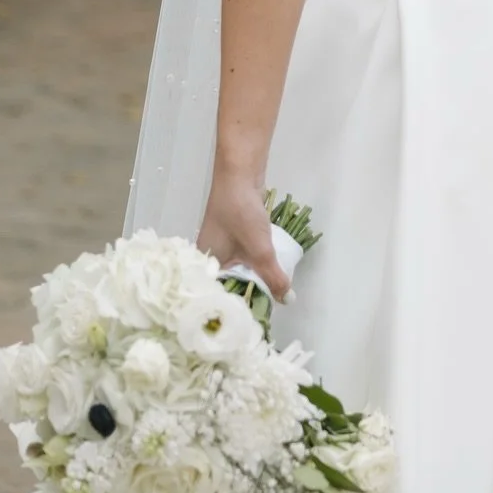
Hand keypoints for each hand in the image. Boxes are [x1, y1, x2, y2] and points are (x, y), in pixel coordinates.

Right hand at [198, 173, 290, 300]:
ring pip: (239, 269)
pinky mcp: (232, 234)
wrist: (240, 174)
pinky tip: (268, 269)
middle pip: (230, 284)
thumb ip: (273, 278)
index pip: (220, 296)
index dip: (239, 307)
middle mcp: (208, 257)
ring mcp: (219, 244)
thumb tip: (286, 300)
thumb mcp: (260, 250)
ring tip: (271, 293)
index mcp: (206, 266)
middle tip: (268, 308)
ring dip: (255, 277)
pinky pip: (243, 257)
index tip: (257, 318)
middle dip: (249, 292)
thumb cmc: (242, 214)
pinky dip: (255, 262)